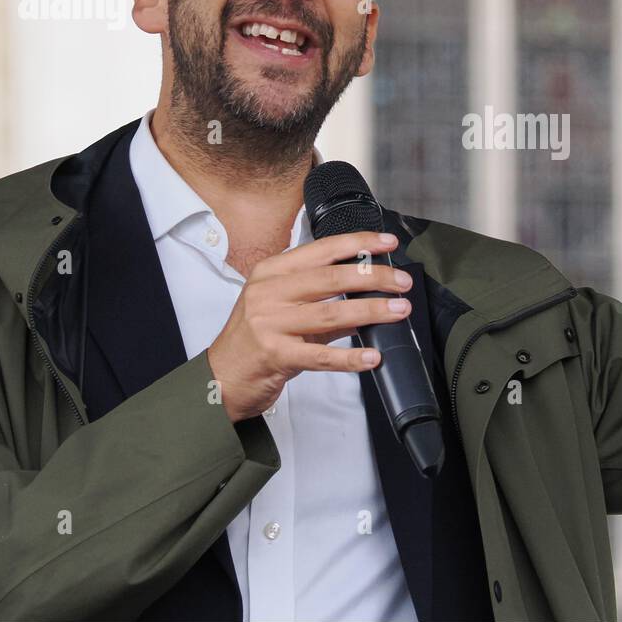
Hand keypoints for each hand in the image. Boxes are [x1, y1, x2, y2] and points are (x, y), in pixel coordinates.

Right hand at [206, 231, 413, 421]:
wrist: (220, 378)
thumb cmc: (253, 340)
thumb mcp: (282, 308)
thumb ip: (322, 300)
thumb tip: (368, 294)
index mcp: (271, 272)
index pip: (322, 250)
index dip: (359, 243)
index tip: (387, 243)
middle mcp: (269, 293)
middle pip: (331, 278)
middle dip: (374, 278)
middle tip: (401, 282)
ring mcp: (270, 323)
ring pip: (331, 313)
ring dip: (371, 311)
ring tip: (398, 311)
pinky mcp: (275, 355)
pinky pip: (321, 355)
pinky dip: (350, 357)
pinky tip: (372, 356)